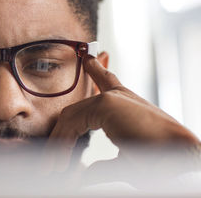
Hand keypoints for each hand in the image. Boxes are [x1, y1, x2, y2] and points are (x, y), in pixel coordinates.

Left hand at [42, 55, 199, 178]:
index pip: (106, 80)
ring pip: (71, 118)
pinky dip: (63, 143)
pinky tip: (60, 161)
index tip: (87, 56)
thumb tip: (86, 172)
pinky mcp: (106, 103)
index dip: (95, 68)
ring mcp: (110, 97)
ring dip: (59, 145)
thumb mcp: (125, 160)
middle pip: (76, 109)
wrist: (178, 159)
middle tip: (51, 159)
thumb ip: (104, 164)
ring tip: (53, 168)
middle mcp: (117, 96)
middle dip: (61, 133)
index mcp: (125, 103)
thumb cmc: (159, 161)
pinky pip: (73, 123)